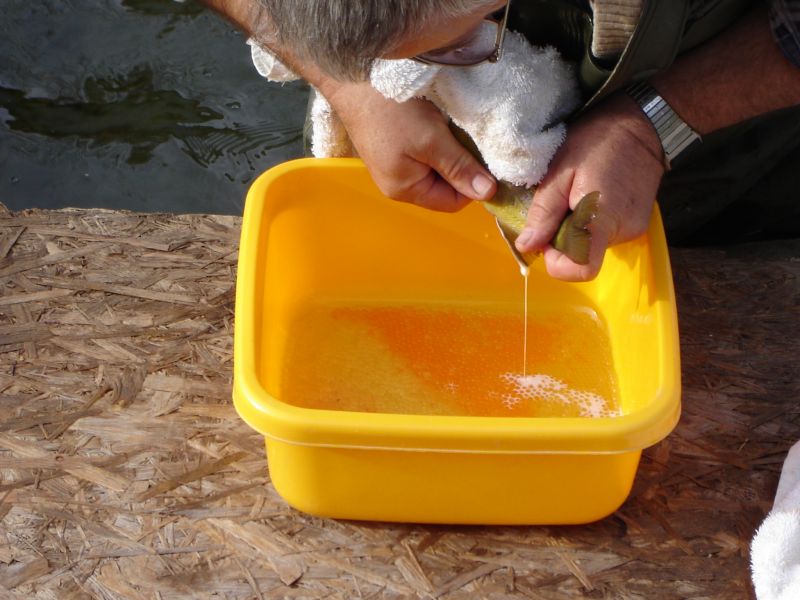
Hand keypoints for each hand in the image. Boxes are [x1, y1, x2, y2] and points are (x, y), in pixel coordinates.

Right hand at [326, 82, 495, 210]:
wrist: (354, 75)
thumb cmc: (390, 109)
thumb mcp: (431, 140)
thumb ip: (459, 168)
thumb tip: (488, 194)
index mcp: (405, 190)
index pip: (452, 202)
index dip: (473, 185)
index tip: (484, 159)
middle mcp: (397, 184)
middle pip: (444, 186)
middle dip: (459, 165)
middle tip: (465, 137)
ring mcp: (393, 165)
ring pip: (435, 168)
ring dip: (448, 150)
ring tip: (448, 128)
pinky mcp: (392, 147)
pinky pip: (423, 153)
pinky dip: (435, 140)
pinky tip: (435, 122)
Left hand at [515, 95, 666, 280]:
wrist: (641, 123)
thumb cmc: (596, 141)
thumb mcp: (560, 171)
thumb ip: (544, 213)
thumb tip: (527, 246)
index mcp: (602, 220)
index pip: (581, 269)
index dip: (558, 263)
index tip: (546, 239)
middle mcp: (623, 231)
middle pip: (582, 257)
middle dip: (562, 240)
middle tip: (558, 205)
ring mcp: (634, 228)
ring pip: (592, 246)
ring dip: (575, 229)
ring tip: (575, 196)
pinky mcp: (638, 222)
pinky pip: (605, 234)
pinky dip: (590, 224)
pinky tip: (589, 196)